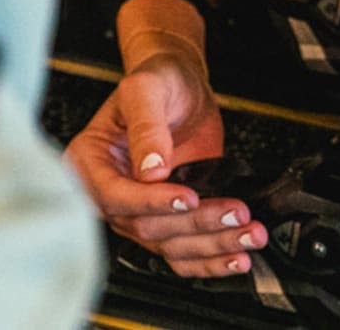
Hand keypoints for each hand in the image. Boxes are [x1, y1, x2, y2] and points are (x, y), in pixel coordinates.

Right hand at [64, 8, 263, 277]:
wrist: (183, 85)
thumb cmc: (158, 79)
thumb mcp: (148, 89)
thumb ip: (147, 125)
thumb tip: (151, 169)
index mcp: (90, 162)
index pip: (115, 196)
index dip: (151, 203)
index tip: (187, 198)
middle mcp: (110, 193)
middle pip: (147, 227)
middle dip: (196, 224)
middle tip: (235, 212)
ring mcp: (140, 210)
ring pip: (171, 246)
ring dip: (214, 245)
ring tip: (249, 234)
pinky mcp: (167, 220)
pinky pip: (183, 254)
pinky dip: (211, 261)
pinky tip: (237, 258)